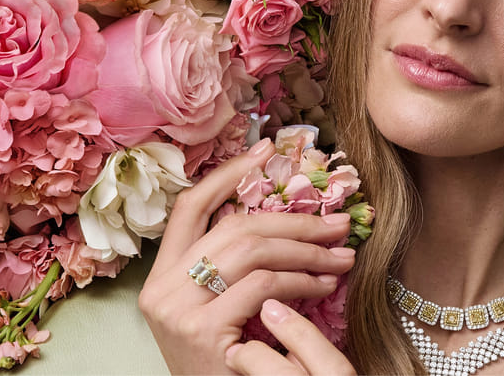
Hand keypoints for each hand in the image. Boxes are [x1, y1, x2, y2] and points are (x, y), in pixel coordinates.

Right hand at [138, 138, 356, 374]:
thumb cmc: (226, 367)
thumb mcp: (221, 312)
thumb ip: (235, 270)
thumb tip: (287, 223)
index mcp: (162, 277)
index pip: (190, 207)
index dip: (228, 174)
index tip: (266, 150)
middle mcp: (161, 288)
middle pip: (233, 227)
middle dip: (293, 221)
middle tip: (337, 224)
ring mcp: (178, 310)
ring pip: (252, 251)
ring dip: (307, 252)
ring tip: (342, 258)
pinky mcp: (202, 331)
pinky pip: (263, 287)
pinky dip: (302, 282)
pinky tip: (324, 288)